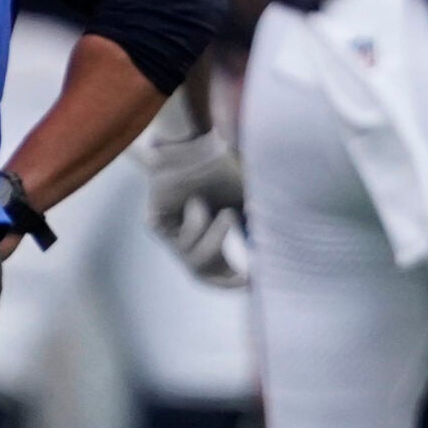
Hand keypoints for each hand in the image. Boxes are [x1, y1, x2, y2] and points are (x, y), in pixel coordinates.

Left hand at [141, 130, 248, 286]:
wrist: (211, 142)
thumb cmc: (233, 167)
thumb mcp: (251, 202)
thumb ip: (256, 228)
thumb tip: (270, 255)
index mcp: (213, 231)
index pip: (219, 268)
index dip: (233, 282)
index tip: (254, 285)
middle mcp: (191, 234)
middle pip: (202, 273)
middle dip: (225, 277)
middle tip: (245, 276)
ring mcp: (173, 230)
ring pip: (192, 260)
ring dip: (214, 240)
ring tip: (227, 215)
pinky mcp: (156, 221)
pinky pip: (179, 242)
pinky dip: (195, 226)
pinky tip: (197, 203)